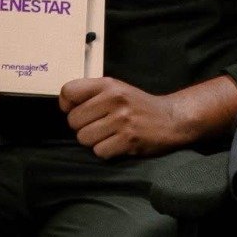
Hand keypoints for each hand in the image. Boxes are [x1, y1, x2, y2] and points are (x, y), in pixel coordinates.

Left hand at [60, 77, 192, 158]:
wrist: (172, 118)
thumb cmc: (138, 105)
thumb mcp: (116, 89)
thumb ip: (92, 93)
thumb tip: (64, 106)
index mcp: (108, 85)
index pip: (68, 91)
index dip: (67, 105)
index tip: (77, 110)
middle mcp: (114, 100)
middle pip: (73, 120)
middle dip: (82, 127)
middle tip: (98, 126)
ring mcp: (122, 120)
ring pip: (84, 138)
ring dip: (93, 141)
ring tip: (108, 135)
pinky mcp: (128, 140)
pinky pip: (100, 152)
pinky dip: (106, 151)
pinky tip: (117, 144)